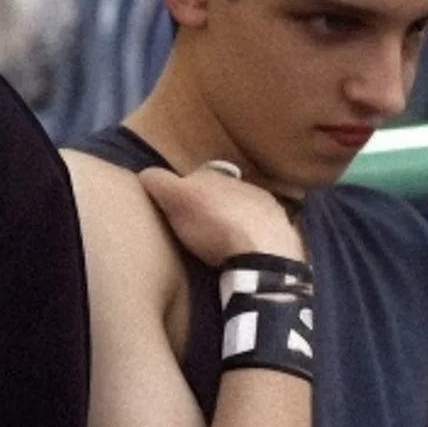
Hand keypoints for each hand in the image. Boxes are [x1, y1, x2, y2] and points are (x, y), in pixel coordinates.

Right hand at [137, 161, 304, 270]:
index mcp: (215, 175)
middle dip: (211, 206)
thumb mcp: (176, 200)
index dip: (183, 192)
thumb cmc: (214, 225)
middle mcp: (243, 184)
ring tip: (223, 243)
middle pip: (220, 193)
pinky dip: (253, 235)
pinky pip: (263, 228)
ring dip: (234, 220)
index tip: (177, 210)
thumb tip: (145, 173)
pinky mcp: (283, 230)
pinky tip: (246, 252)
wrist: (263, 253)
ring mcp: (268, 206)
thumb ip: (159, 183)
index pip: (194, 176)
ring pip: (244, 209)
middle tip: (199, 228)